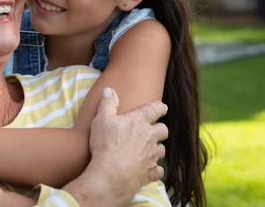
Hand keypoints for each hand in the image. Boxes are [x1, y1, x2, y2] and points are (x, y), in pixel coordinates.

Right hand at [64, 88, 167, 206]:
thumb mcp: (101, 120)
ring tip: (149, 149)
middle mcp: (150, 137)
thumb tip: (109, 90)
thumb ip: (107, 104)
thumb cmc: (105, 144)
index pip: (155, 109)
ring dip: (157, 148)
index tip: (162, 107)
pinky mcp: (150, 172)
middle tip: (153, 130)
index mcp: (139, 121)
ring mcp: (152, 155)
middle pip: (163, 130)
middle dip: (160, 129)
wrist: (111, 175)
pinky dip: (155, 169)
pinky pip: (159, 170)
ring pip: (162, 150)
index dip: (160, 107)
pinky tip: (149, 169)